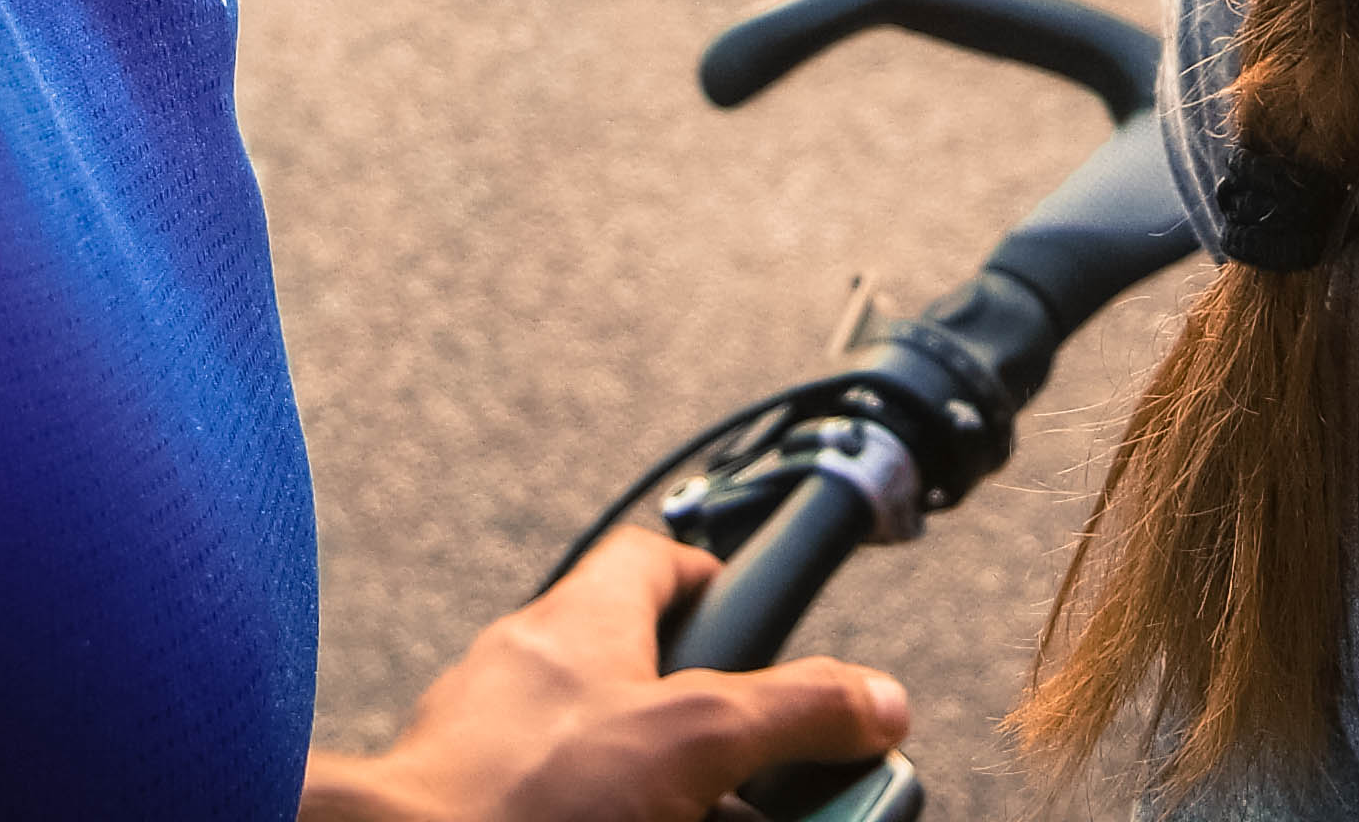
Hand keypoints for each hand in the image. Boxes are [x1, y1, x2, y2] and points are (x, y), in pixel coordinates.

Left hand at [304, 535, 904, 821]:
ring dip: (677, 794)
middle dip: (722, 737)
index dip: (715, 585)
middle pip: (650, 686)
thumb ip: (793, 712)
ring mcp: (493, 753)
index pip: (654, 562)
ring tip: (717, 818)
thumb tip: (879, 699)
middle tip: (781, 787)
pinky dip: (613, 813)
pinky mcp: (479, 803)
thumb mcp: (693, 738)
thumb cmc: (520, 794)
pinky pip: (562, 800)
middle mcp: (529, 676)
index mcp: (580, 621)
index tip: (764, 625)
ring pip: (609, 759)